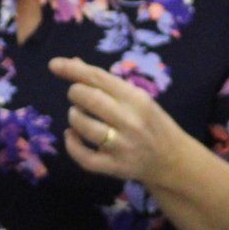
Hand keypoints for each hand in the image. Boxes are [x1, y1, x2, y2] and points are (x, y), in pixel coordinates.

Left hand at [51, 57, 194, 187]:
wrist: (174, 161)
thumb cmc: (151, 124)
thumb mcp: (137, 99)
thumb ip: (105, 83)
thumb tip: (73, 62)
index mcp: (137, 98)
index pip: (99, 78)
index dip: (72, 70)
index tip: (54, 64)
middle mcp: (131, 121)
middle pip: (89, 98)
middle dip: (75, 93)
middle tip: (77, 96)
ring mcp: (123, 146)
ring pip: (83, 126)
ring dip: (73, 117)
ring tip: (77, 115)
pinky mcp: (115, 167)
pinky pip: (83, 157)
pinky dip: (71, 144)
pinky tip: (71, 135)